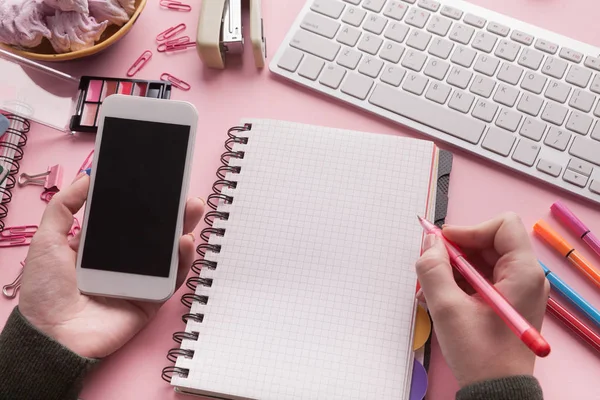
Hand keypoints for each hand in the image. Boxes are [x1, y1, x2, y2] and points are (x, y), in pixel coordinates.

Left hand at [19, 173, 204, 358]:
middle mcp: (124, 261)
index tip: (157, 182)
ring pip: (170, 252)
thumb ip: (64, 207)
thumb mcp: (47, 240)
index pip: (130, 219)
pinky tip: (185, 241)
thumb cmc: (45, 291)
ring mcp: (140, 279)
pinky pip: (173, 278)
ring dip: (184, 229)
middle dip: (173, 212)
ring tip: (192, 209)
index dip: (145, 201)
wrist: (52, 334)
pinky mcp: (152, 298)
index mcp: (102, 245)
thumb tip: (87, 178)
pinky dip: (184, 260)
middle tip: (184, 193)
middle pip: (155, 232)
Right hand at [415, 213, 548, 386]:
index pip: (502, 226)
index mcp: (522, 273)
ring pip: (482, 260)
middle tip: (432, 267)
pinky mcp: (506, 301)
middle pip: (488, 242)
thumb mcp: (447, 309)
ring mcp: (516, 289)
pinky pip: (481, 277)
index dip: (470, 230)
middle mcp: (525, 277)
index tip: (444, 246)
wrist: (495, 391)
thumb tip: (429, 242)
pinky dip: (459, 282)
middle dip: (456, 251)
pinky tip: (441, 298)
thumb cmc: (480, 355)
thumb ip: (433, 269)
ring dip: (454, 268)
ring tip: (431, 288)